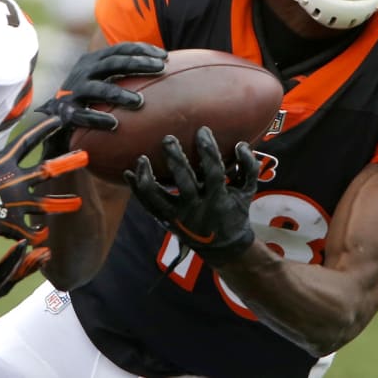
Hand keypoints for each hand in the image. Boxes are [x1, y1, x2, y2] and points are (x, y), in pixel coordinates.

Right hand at [0, 102, 87, 245]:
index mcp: (2, 162)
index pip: (28, 140)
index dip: (45, 129)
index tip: (60, 120)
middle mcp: (13, 182)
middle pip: (47, 171)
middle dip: (68, 163)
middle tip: (86, 156)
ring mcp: (13, 205)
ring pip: (45, 205)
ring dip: (62, 203)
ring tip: (79, 202)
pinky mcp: (9, 226)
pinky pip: (29, 232)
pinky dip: (38, 235)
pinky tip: (48, 235)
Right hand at [34, 42, 166, 154]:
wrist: (52, 119)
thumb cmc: (87, 99)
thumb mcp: (102, 81)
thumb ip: (123, 75)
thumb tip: (164, 72)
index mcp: (93, 61)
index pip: (119, 49)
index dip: (142, 50)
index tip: (165, 56)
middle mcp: (83, 72)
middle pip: (113, 63)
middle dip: (137, 64)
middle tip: (160, 69)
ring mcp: (73, 91)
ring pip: (99, 89)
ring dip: (119, 94)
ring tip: (139, 102)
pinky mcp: (65, 112)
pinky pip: (82, 115)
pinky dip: (97, 119)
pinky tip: (114, 125)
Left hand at [124, 126, 258, 267]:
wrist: (224, 248)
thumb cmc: (235, 212)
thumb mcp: (248, 192)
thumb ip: (249, 168)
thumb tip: (240, 144)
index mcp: (218, 199)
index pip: (214, 171)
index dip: (209, 150)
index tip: (202, 130)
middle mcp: (197, 209)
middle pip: (184, 181)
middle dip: (176, 159)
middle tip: (168, 138)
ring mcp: (178, 217)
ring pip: (158, 197)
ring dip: (147, 177)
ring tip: (142, 158)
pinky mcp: (166, 221)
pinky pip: (147, 205)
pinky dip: (137, 189)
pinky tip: (129, 173)